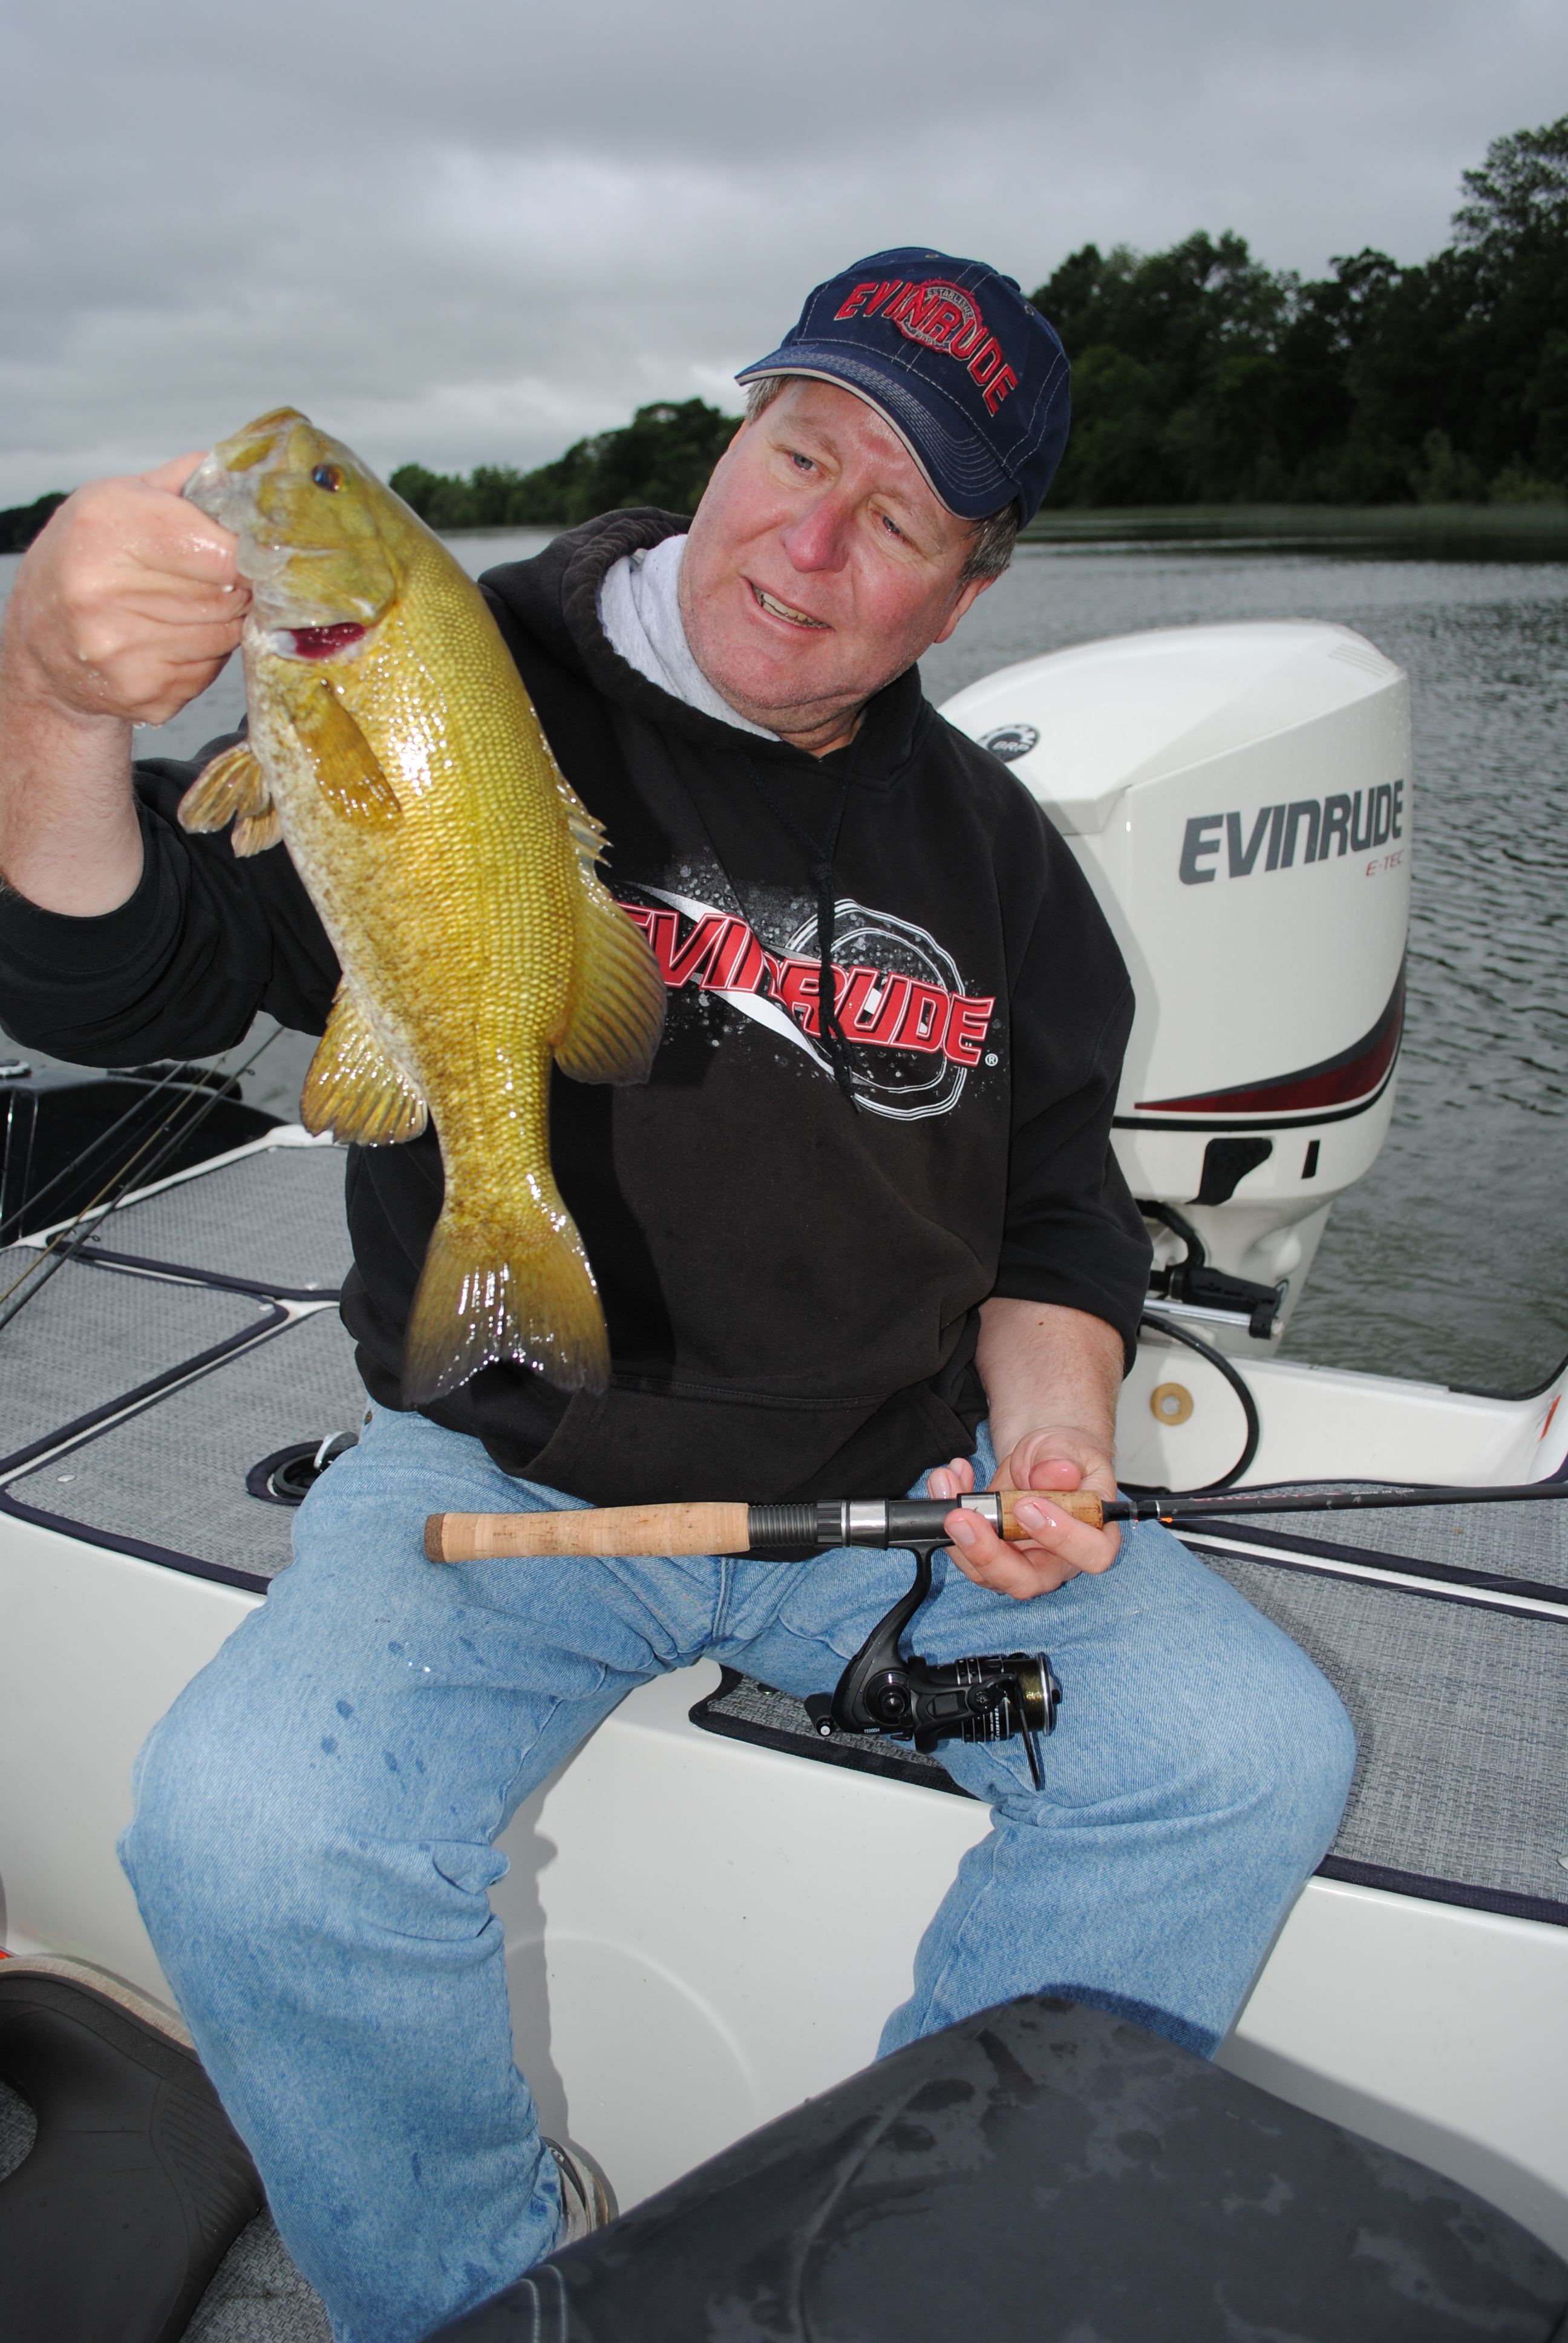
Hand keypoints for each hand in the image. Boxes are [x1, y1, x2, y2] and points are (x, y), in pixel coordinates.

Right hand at [4, 454, 247, 728]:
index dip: (249, 556)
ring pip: (224, 636)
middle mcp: (104, 593)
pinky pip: (208, 672)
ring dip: (225, 622)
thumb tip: (252, 473)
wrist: (42, 639)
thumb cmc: (88, 556)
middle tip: (223, 580)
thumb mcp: (119, 499)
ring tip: (193, 607)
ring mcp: (121, 651)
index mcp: (106, 530)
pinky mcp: (142, 695)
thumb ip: (185, 482)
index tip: (254, 554)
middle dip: (238, 588)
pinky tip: (174, 640)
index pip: (222, 553)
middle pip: (228, 597)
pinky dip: (205, 656)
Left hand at [929, 1427, 1121, 1598]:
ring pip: (984, 1573)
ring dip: (957, 1533)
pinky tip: (948, 1480)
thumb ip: (1061, 1460)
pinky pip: (962, 1550)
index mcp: (1096, 1535)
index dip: (1061, 1537)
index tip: (1028, 1506)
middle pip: (1026, 1581)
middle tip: (963, 1517)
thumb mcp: (1066, 1446)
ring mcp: (1021, 1563)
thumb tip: (1055, 1474)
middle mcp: (1058, 1560)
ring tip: (947, 1482)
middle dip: (988, 1554)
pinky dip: (948, 1514)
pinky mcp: (990, 1556)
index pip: (1091, 1555)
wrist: (1040, 1458)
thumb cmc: (1062, 1457)